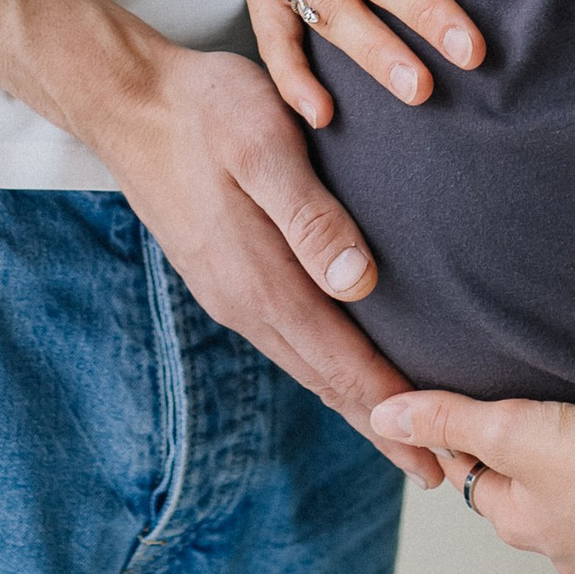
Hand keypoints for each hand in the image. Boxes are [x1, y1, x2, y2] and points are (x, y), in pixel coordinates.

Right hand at [90, 40, 446, 484]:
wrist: (128, 101)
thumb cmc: (205, 111)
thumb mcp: (262, 143)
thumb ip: (309, 212)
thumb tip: (358, 282)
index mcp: (259, 281)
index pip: (342, 365)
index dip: (396, 413)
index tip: (442, 458)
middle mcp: (245, 303)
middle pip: (328, 382)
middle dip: (386, 428)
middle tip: (445, 472)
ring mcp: (232, 295)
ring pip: (309, 366)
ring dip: (359, 403)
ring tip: (409, 435)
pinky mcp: (228, 278)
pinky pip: (291, 342)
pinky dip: (331, 369)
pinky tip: (350, 369)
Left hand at [371, 346, 574, 573]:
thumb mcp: (512, 429)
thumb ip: (448, 418)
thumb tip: (384, 415)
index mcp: (519, 525)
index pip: (480, 479)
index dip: (478, 442)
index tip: (490, 413)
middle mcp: (565, 556)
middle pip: (537, 506)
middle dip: (540, 473)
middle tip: (559, 428)